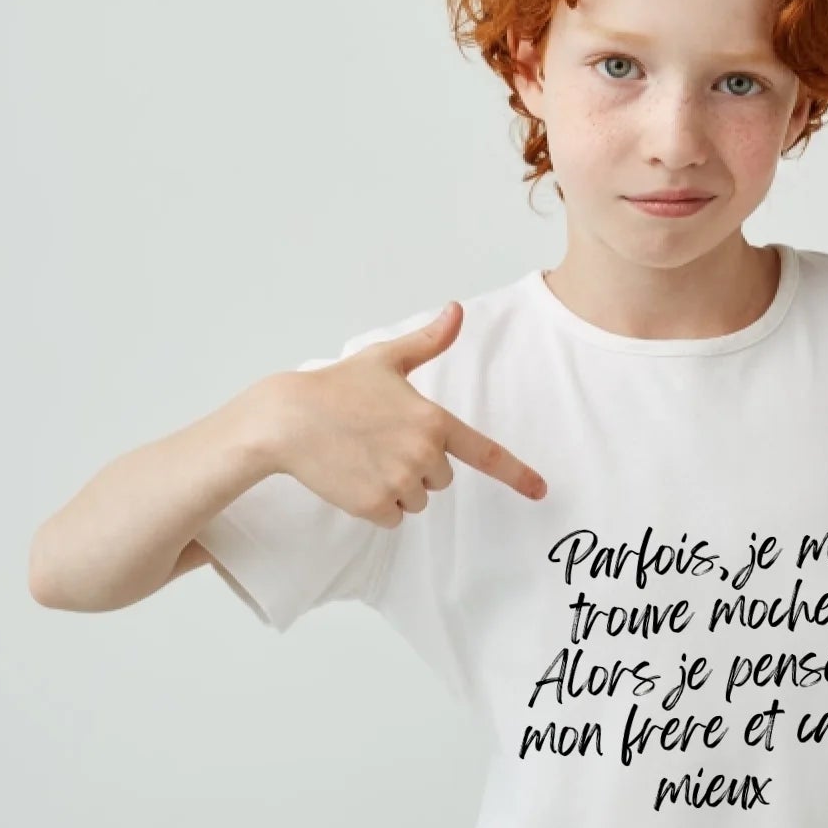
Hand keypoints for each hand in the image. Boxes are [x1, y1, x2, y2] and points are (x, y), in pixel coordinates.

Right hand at [260, 303, 548, 526]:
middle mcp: (422, 454)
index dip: (516, 474)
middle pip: (441, 478)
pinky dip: (376, 505)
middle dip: (417, 466)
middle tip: (379, 441)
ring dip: (397, 487)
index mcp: (432, 420)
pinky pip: (393, 518)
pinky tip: (353, 477)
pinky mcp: (375, 505)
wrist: (287, 420)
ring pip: (417, 500)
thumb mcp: (386, 358)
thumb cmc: (336, 387)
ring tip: (363, 457)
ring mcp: (399, 481)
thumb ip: (428, 340)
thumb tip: (457, 310)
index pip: (485, 452)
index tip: (541, 491)